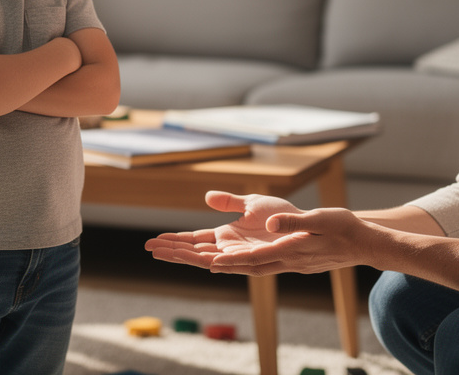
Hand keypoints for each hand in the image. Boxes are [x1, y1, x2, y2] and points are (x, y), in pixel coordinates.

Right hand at [144, 191, 302, 269]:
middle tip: (148, 248)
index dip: (175, 240)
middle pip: (195, 252)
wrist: (310, 225)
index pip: (195, 240)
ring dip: (187, 257)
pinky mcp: (258, 258)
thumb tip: (207, 196)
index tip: (154, 240)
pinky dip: (220, 262)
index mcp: (227, 235)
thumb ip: (229, 202)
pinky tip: (206, 262)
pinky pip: (235, 262)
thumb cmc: (283, 216)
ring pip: (209, 259)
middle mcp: (231, 248)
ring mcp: (242, 255)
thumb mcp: (251, 204)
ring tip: (164, 254)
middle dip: (172, 250)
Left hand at [207, 205, 370, 275]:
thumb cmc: (344, 228)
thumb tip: (270, 224)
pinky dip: (248, 264)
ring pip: (255, 267)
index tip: (210, 262)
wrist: (364, 244)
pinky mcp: (297, 262)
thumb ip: (294, 222)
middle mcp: (288, 262)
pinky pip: (265, 265)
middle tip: (201, 264)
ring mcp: (292, 264)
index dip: (231, 260)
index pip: (254, 258)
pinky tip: (241, 261)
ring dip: (232, 265)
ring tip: (211, 263)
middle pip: (249, 266)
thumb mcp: (319, 219)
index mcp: (291, 251)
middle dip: (224, 265)